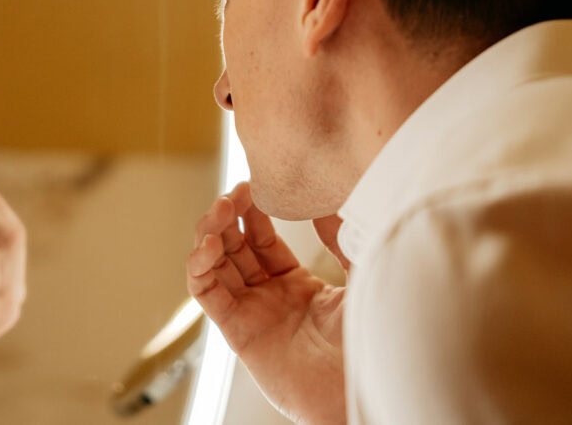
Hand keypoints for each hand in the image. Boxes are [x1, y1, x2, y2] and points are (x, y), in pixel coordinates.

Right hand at [186, 182, 345, 424]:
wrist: (366, 388)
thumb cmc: (371, 338)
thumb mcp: (361, 275)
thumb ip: (341, 238)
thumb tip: (324, 200)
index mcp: (296, 284)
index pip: (261, 237)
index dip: (253, 210)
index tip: (253, 183)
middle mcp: (268, 297)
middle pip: (233, 247)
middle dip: (227, 216)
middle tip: (232, 192)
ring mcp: (251, 312)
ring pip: (214, 265)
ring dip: (209, 234)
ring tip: (217, 211)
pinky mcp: (238, 332)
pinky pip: (207, 295)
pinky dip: (199, 268)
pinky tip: (207, 246)